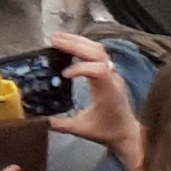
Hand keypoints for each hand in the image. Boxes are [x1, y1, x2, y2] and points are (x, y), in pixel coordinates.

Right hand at [43, 31, 139, 151]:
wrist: (127, 132)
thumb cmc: (109, 131)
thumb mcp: (82, 130)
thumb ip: (62, 125)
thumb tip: (42, 120)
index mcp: (107, 93)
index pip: (99, 71)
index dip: (81, 68)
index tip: (64, 74)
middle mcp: (112, 79)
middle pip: (97, 53)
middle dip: (75, 44)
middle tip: (55, 41)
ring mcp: (112, 74)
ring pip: (98, 50)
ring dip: (79, 42)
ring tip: (59, 38)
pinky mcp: (110, 72)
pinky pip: (98, 53)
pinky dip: (83, 45)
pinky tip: (70, 44)